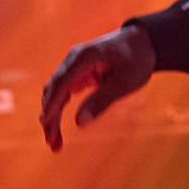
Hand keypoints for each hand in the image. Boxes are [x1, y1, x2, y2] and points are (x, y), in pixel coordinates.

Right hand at [40, 26, 155, 151]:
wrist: (143, 43)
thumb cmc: (136, 60)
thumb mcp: (125, 83)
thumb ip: (102, 101)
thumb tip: (80, 123)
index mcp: (84, 57)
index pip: (61, 82)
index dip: (52, 104)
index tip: (46, 123)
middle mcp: (73, 60)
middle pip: (53, 90)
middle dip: (50, 117)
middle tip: (53, 143)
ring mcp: (72, 68)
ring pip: (55, 95)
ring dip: (51, 118)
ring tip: (54, 144)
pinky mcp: (76, 76)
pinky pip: (62, 95)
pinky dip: (59, 112)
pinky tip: (57, 132)